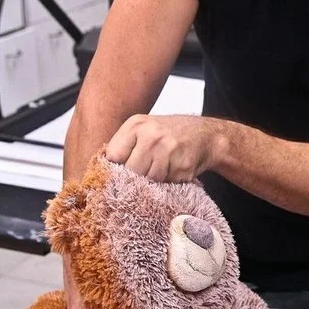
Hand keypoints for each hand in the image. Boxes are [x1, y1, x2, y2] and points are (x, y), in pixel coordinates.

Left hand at [105, 114, 222, 182]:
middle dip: (134, 177)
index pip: (113, 155)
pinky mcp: (181, 166)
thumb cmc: (170, 134)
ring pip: (147, 180)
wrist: (205, 135)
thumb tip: (104, 170)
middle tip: (143, 175)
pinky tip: (172, 171)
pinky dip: (166, 182)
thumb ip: (126, 145)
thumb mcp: (145, 129)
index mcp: (136, 124)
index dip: (116, 168)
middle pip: (130, 171)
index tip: (120, 174)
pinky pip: (165, 183)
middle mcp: (151, 135)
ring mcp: (167, 150)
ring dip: (152, 181)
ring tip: (160, 171)